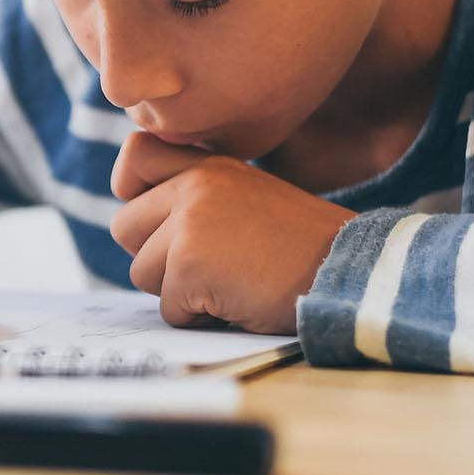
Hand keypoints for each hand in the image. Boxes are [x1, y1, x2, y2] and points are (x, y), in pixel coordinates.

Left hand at [109, 133, 355, 333]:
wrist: (348, 272)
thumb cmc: (301, 248)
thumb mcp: (249, 197)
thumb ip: (199, 197)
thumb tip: (136, 221)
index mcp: (209, 165)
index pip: (135, 156)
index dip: (133, 191)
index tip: (158, 218)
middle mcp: (194, 185)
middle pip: (125, 227)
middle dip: (155, 257)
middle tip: (206, 265)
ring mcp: (189, 224)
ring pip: (141, 271)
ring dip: (177, 291)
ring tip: (229, 282)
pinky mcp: (189, 265)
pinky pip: (168, 308)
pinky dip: (199, 318)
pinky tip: (237, 301)